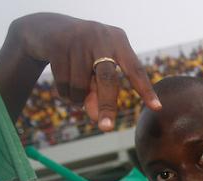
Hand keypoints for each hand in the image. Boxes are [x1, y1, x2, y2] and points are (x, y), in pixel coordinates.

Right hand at [9, 13, 159, 129]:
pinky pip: (63, 84)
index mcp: (118, 40)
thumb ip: (100, 93)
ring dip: (77, 99)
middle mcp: (101, 37)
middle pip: (107, 80)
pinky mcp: (58, 45)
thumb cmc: (81, 54)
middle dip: (107, 106)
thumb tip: (99, 120)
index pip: (135, 69)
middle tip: (106, 129)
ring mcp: (78, 39)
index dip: (145, 90)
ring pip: (80, 86)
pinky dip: (64, 93)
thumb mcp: (95, 70)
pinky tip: (62, 83)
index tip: (157, 108)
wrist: (45, 29)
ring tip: (74, 89)